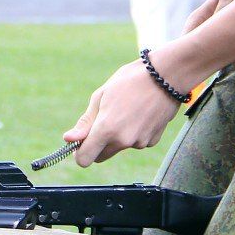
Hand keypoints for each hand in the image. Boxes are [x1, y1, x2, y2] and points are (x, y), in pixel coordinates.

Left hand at [62, 60, 180, 166]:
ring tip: (125, 110)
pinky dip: (133, 133)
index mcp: (106, 129)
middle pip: (101, 156)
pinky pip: (135, 142)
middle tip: (103, 120)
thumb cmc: (130, 80)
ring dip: (117, 136)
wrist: (166, 76)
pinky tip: (140, 113)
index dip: (80, 152)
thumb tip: (68, 139)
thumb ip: (85, 122)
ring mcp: (140, 143)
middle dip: (97, 144)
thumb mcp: (101, 96)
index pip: (85, 159)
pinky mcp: (153, 141)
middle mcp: (123, 141)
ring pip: (119, 148)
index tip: (81, 140)